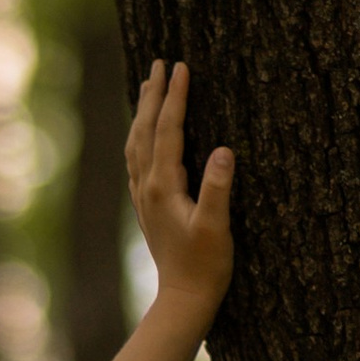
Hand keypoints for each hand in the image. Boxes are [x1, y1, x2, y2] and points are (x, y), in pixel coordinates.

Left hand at [127, 58, 234, 328]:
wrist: (183, 298)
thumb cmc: (206, 265)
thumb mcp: (217, 227)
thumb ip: (217, 188)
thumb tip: (222, 149)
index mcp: (163, 186)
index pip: (168, 130)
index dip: (175, 97)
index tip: (181, 66)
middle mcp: (146, 187)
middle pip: (145, 130)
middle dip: (152, 95)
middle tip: (158, 62)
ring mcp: (144, 197)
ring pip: (137, 143)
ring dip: (143, 112)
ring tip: (149, 86)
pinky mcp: (148, 206)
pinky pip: (138, 159)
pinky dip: (141, 136)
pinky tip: (146, 134)